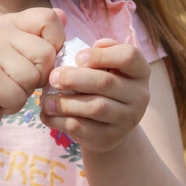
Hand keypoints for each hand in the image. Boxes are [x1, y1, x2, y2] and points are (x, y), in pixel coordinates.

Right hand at [0, 8, 64, 136]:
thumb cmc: (0, 82)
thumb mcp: (22, 55)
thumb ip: (43, 36)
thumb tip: (63, 15)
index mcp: (10, 22)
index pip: (49, 19)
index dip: (55, 44)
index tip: (39, 60)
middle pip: (46, 53)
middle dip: (39, 76)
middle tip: (17, 80)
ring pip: (34, 76)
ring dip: (25, 92)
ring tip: (6, 89)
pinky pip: (19, 95)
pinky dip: (12, 105)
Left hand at [39, 38, 150, 152]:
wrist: (108, 126)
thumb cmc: (102, 86)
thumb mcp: (106, 67)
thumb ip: (100, 52)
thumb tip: (93, 46)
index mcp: (139, 71)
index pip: (129, 56)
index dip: (101, 55)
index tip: (78, 57)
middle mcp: (140, 95)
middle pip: (107, 83)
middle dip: (75, 78)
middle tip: (53, 77)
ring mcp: (128, 119)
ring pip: (95, 108)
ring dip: (66, 103)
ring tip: (46, 100)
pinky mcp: (111, 138)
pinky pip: (84, 128)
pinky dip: (61, 120)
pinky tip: (47, 114)